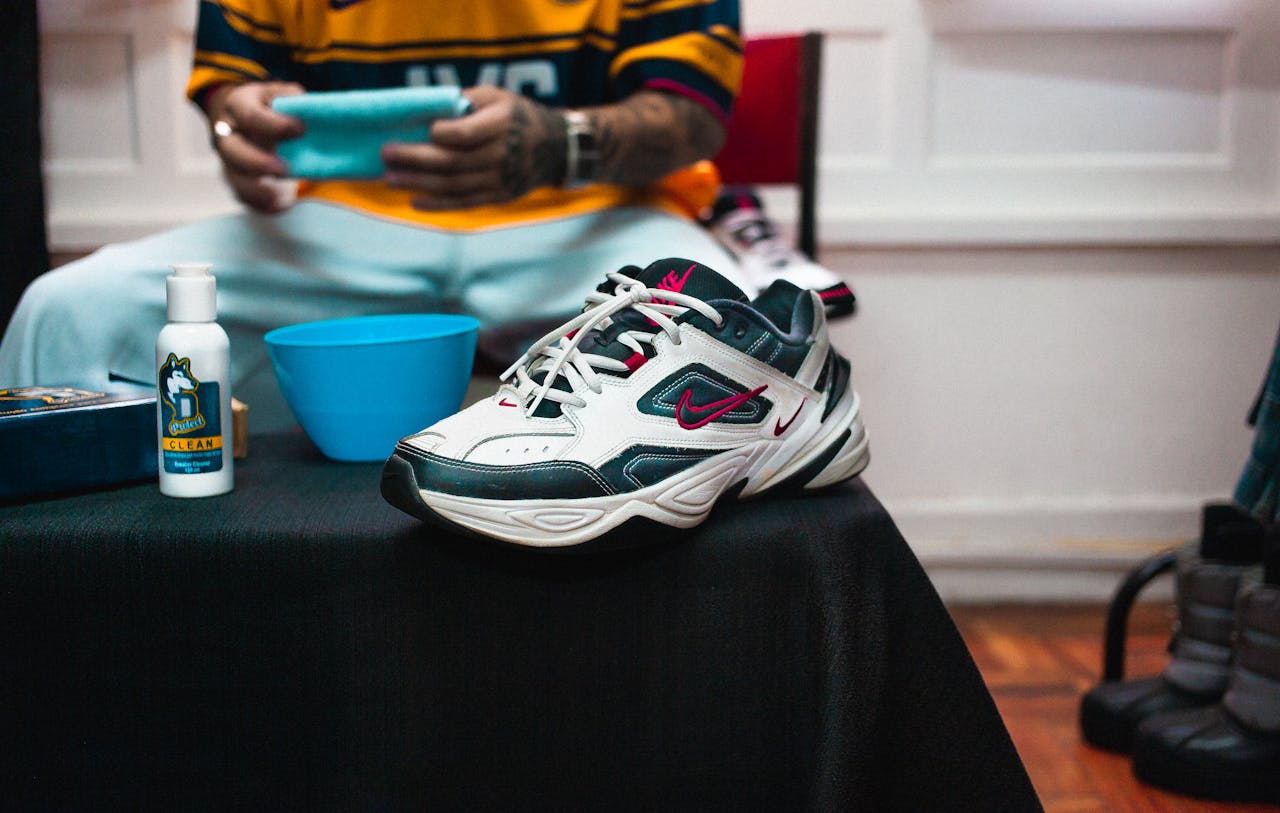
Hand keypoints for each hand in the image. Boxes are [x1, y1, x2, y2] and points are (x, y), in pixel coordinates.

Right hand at [206, 81, 305, 213]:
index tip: (302, 129)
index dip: (276, 125)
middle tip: (284, 169)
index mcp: (237, 106)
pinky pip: (240, 194)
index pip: (251, 116)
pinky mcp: (234, 176)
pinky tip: (279, 207)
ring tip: (277, 199)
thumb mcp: (276, 92)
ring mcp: (227, 157)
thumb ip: (291, 98)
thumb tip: (310, 110)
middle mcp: (226, 132)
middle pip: (232, 151)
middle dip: (257, 162)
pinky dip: (258, 205)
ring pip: (233, 178)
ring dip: (254, 191)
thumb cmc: (265, 104)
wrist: (237, 112)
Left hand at [381, 85, 565, 209]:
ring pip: (453, 185)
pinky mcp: (498, 197)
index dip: (441, 134)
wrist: (554, 148)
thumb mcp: (498, 96)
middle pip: (453, 162)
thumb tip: (426, 106)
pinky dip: (437, 204)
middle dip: (415, 159)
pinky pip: (463, 203)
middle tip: (386, 155)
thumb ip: (465, 99)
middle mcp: (501, 155)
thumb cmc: (516, 116)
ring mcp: (500, 180)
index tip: (424, 129)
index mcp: (501, 125)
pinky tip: (414, 200)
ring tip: (390, 178)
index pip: (465, 134)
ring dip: (418, 183)